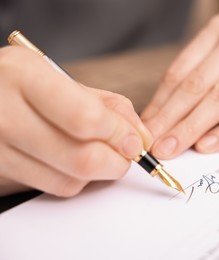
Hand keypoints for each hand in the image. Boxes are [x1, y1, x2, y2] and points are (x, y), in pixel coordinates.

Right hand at [0, 46, 152, 196]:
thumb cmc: (20, 83)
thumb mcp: (58, 76)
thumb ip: (105, 104)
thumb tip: (140, 137)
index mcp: (25, 77)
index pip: (85, 118)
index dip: (120, 134)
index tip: (135, 140)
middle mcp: (5, 115)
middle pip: (82, 159)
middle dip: (118, 162)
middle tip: (126, 154)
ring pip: (70, 180)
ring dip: (99, 173)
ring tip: (99, 152)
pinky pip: (53, 187)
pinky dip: (77, 179)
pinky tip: (74, 159)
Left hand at [141, 14, 218, 158]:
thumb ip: (203, 87)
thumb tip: (165, 121)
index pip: (182, 71)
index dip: (161, 103)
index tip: (146, 130)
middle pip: (199, 83)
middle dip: (172, 119)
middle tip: (154, 146)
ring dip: (194, 126)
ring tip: (174, 149)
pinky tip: (209, 145)